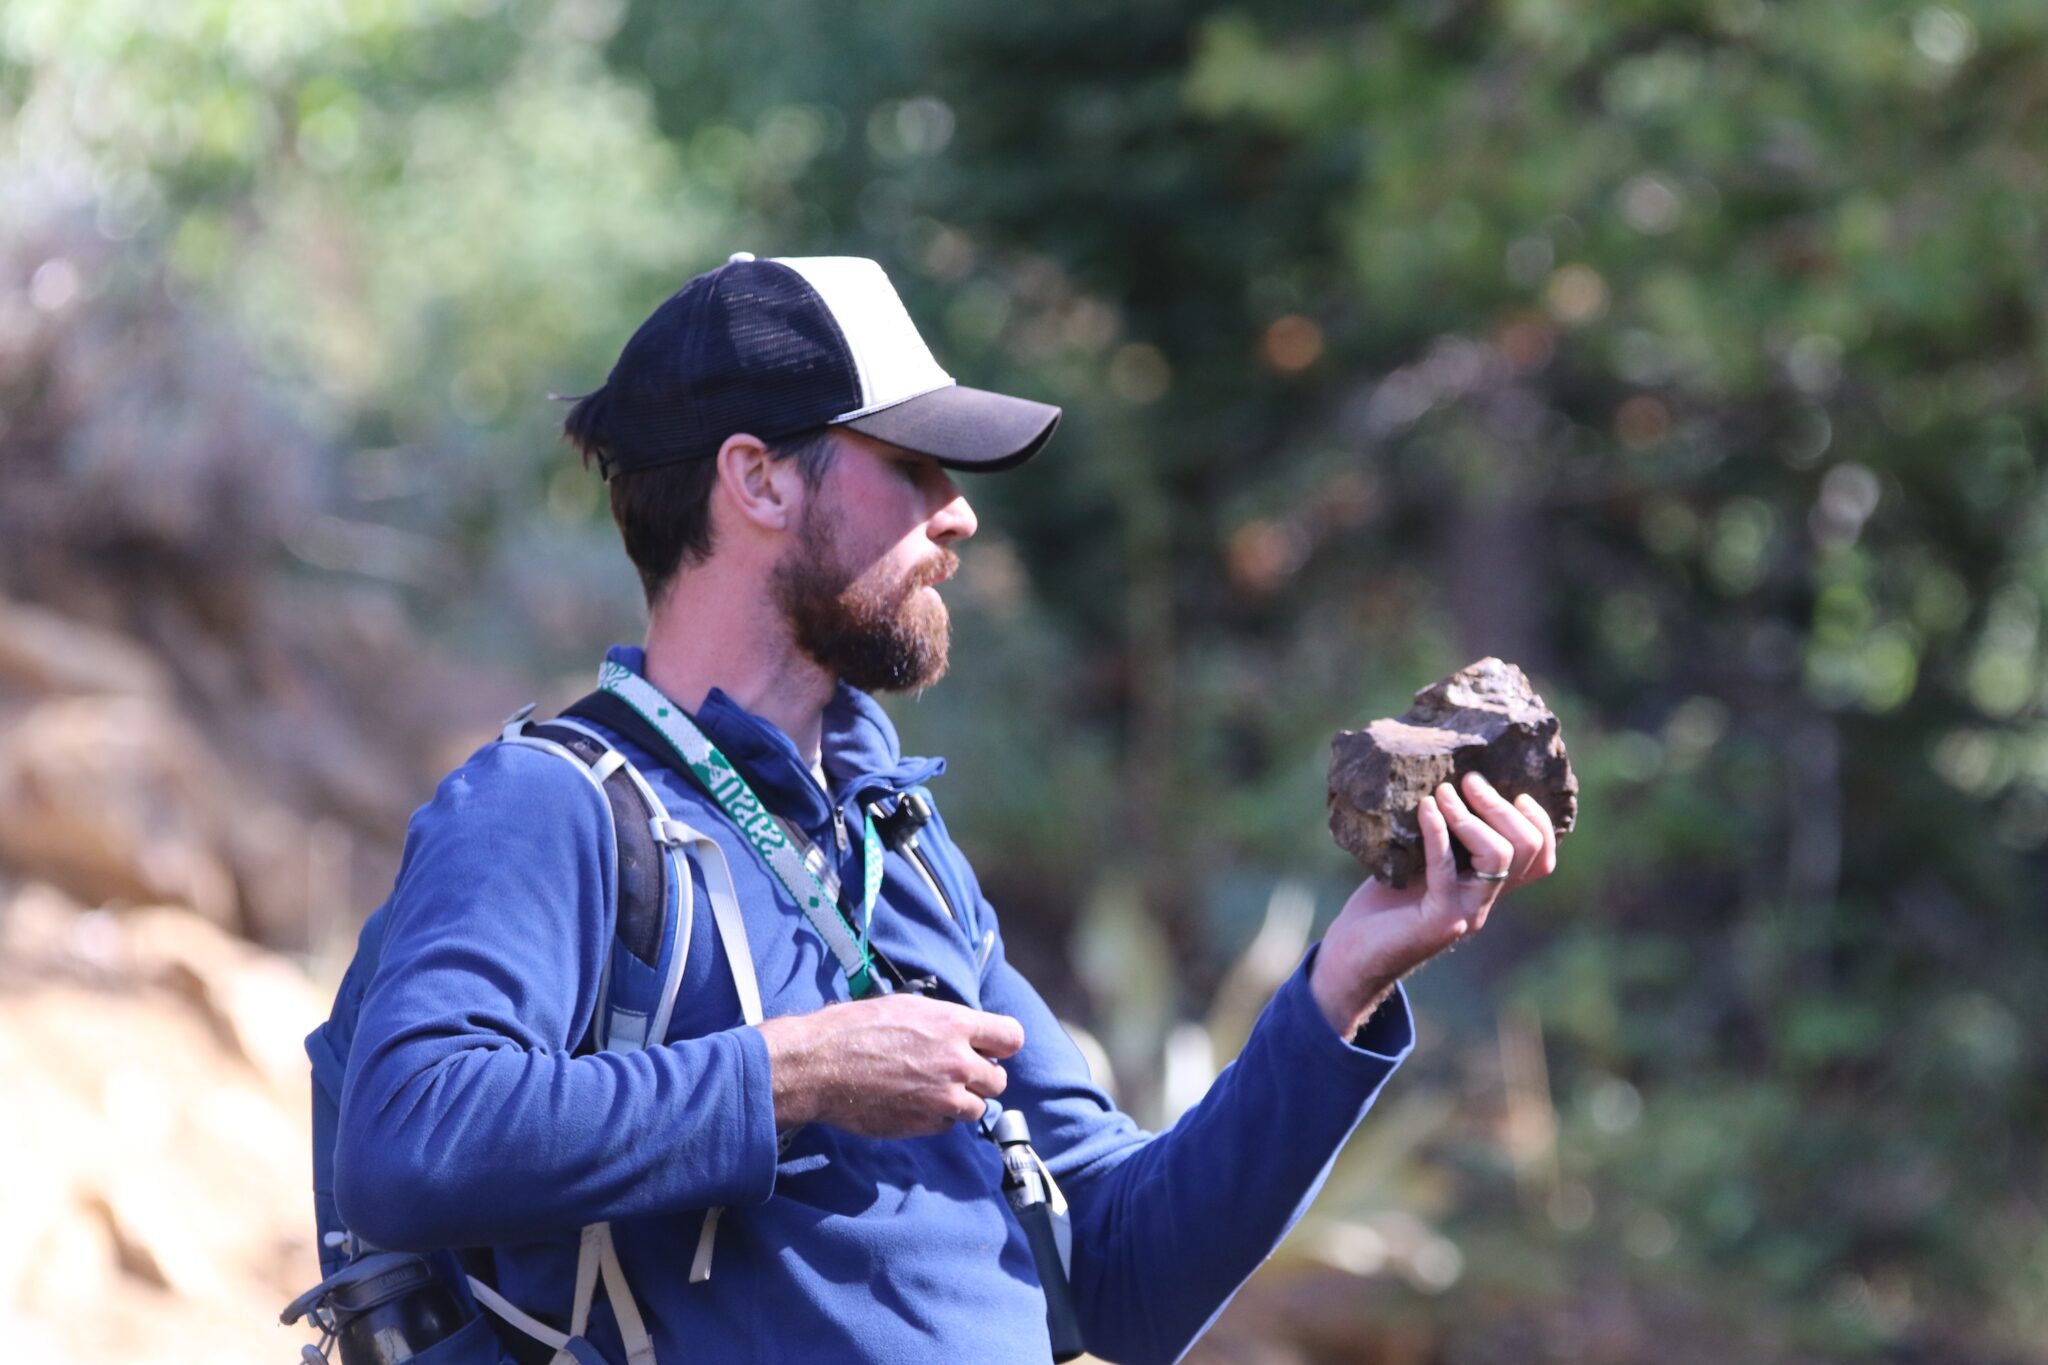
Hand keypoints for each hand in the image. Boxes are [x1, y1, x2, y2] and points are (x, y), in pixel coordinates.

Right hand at [756, 993, 1023, 1137]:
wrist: (820, 1065)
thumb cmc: (856, 1028)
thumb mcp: (907, 1007)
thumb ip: (946, 1023)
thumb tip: (967, 1034)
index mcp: (955, 1024)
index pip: (1011, 1038)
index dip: (1001, 1044)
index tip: (991, 1048)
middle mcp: (957, 1062)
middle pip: (999, 1080)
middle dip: (981, 1077)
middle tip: (956, 1073)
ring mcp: (944, 1097)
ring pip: (977, 1107)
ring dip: (962, 1101)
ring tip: (933, 1090)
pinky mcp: (926, 1124)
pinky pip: (949, 1125)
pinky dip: (938, 1117)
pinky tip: (914, 1103)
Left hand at [1309, 772, 1557, 1036]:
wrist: (1354, 958)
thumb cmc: (1383, 906)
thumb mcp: (1418, 864)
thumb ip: (1439, 838)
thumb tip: (1440, 783)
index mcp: (1487, 887)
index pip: (1541, 858)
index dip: (1539, 822)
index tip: (1513, 791)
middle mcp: (1485, 900)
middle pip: (1526, 849)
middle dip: (1501, 807)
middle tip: (1471, 780)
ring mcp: (1467, 911)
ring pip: (1498, 856)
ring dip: (1471, 815)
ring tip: (1444, 792)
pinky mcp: (1439, 919)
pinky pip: (1446, 868)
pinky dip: (1438, 832)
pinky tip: (1424, 808)